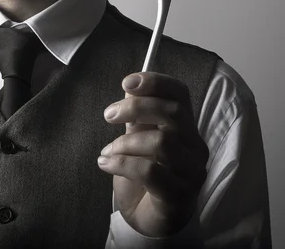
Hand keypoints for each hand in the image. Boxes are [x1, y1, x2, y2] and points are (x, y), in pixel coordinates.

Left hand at [98, 72, 208, 237]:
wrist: (148, 216)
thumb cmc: (144, 171)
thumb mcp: (137, 136)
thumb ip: (137, 114)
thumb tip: (130, 87)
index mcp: (185, 126)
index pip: (180, 93)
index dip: (155, 82)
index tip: (127, 83)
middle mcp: (195, 146)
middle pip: (173, 113)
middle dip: (135, 108)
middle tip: (109, 115)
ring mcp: (191, 172)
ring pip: (162, 142)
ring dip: (126, 142)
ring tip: (108, 150)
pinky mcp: (180, 196)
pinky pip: (151, 172)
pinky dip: (122, 164)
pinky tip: (105, 163)